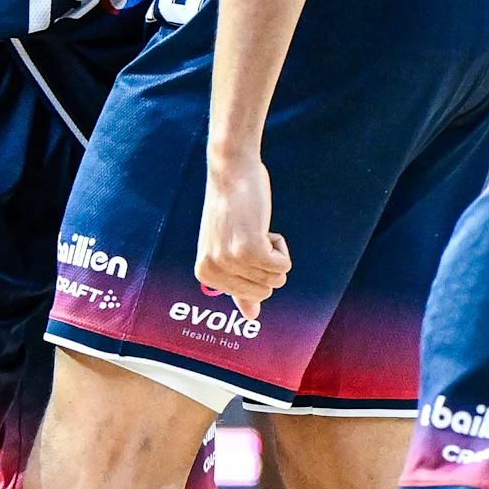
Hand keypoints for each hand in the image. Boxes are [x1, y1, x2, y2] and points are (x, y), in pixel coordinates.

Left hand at [195, 150, 289, 319]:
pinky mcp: (250, 249)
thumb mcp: (229, 250)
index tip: (240, 241)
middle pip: (265, 291)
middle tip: (250, 235)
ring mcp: (230, 261)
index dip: (255, 269)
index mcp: (204, 274)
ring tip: (255, 228)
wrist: (231, 171)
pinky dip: (282, 247)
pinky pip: (283, 266)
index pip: (251, 296)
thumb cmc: (232, 209)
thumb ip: (238, 285)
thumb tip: (252, 317)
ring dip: (274, 252)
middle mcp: (213, 271)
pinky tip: (263, 226)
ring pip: (277, 279)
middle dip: (268, 264)